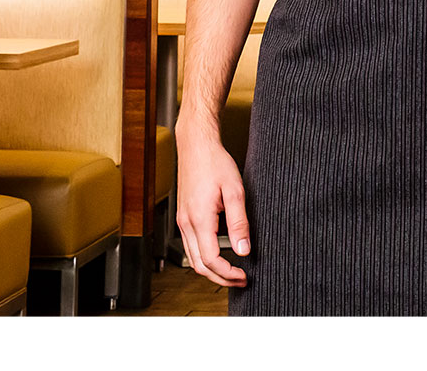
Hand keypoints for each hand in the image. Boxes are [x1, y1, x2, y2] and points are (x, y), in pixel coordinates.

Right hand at [174, 129, 250, 287]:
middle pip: (199, 265)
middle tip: (241, 280)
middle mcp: (186, 223)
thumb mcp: (235, 191)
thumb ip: (239, 223)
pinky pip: (191, 246)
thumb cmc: (215, 163)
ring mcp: (182, 221)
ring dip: (211, 269)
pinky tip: (220, 255)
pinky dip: (204, 258)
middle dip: (220, 277)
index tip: (244, 276)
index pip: (211, 259)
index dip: (228, 273)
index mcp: (199, 219)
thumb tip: (244, 250)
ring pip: (192, 258)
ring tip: (233, 271)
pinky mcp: (184, 217)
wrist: (196, 147)